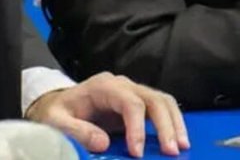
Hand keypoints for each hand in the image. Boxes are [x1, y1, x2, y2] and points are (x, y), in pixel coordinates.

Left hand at [25, 71, 189, 157]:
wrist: (58, 104)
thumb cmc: (57, 112)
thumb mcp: (57, 121)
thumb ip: (76, 131)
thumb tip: (103, 143)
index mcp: (104, 87)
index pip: (130, 103)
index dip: (137, 127)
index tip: (137, 153)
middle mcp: (123, 85)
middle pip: (153, 99)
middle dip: (166, 125)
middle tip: (172, 151)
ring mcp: (133, 93)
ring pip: (163, 101)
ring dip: (175, 123)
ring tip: (182, 147)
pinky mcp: (138, 104)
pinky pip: (161, 109)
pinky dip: (172, 123)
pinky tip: (178, 140)